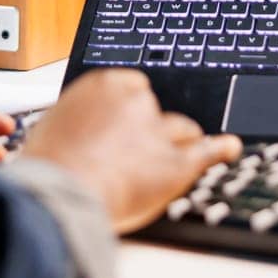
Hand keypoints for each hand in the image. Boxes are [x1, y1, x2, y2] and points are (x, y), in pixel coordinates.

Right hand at [22, 69, 241, 233]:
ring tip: (179, 152)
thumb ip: (80, 123)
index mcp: (104, 85)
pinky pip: (206, 152)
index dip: (130, 113)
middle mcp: (136, 102)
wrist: (59, 192)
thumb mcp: (53, 128)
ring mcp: (159, 131)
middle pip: (157, 110)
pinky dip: (220, 150)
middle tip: (137, 153)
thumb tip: (82, 133)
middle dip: (152, 130)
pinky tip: (229, 148)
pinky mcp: (176, 163)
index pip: (132, 89)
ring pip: (181, 131)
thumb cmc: (48, 167)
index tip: (127, 126)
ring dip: (180, 142)